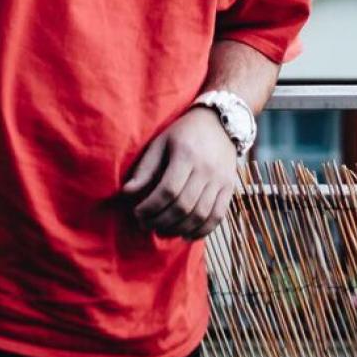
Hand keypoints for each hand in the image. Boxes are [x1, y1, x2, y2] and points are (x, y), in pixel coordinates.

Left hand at [121, 107, 240, 239]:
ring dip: (179, 228)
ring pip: (200, 215)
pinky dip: (202, 230)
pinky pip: (217, 216)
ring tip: (162, 230)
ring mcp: (220, 180)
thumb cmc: (183, 133)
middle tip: (147, 225)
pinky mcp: (229, 188)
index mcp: (186, 154)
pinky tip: (186, 234)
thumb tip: (127, 193)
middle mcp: (206, 169)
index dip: (150, 207)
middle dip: (161, 220)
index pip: (168, 190)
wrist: (220, 123)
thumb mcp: (160, 143)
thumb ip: (145, 169)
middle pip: (183, 205)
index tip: (138, 213)